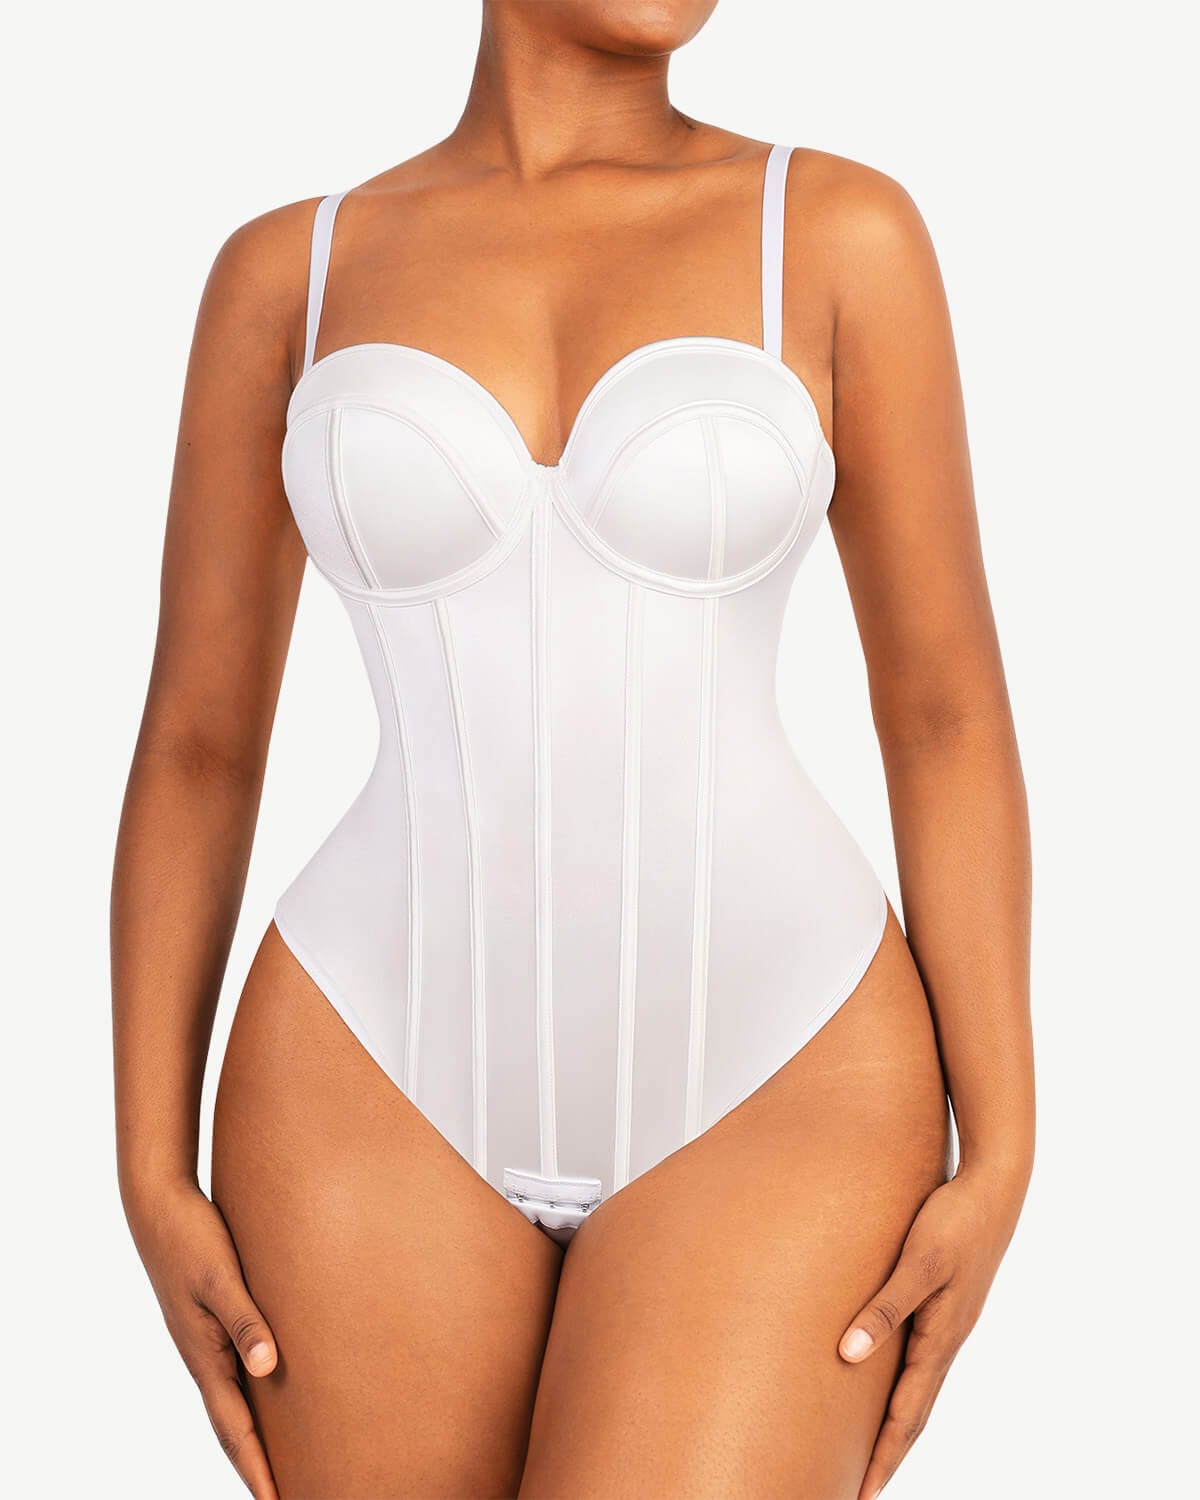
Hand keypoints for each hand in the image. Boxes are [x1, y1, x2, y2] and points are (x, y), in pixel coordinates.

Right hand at [124, 1178, 279, 1497]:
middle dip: (257, 1466)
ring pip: (236, 1401)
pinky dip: (254, 1396)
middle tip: (286, 1498)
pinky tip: (272, 1392)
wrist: (159, 1204)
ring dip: (256, 1436)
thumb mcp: (220, 1278)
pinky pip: (238, 1371)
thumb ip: (245, 1320)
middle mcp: (205, 1357)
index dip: (258, 1470)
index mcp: (205, 1357)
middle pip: (233, 1428)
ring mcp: (206, 1341)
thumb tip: (268, 1369)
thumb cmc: (192, 1238)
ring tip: (283, 1463)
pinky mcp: (212, 1320)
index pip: (236, 1429)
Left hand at [838, 1163, 1028, 1498]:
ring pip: (918, 1390)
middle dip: (888, 1455)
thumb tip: (848, 1357)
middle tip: (858, 1491)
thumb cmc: (953, 1221)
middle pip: (915, 1414)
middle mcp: (945, 1341)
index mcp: (940, 1339)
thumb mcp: (917, 1263)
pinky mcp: (945, 1306)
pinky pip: (920, 1362)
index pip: (906, 1415)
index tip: (861, 1493)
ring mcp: (948, 1325)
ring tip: (871, 1453)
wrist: (994, 1187)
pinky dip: (902, 1389)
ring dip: (896, 1425)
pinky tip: (886, 1385)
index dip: (882, 1455)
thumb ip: (884, 1308)